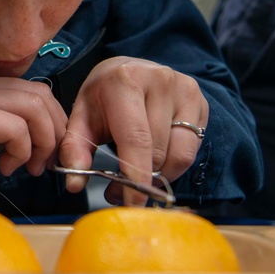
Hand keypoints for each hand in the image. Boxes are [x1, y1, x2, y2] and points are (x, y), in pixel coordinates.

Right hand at [0, 74, 66, 220]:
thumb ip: (11, 128)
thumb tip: (49, 134)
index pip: (36, 90)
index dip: (53, 121)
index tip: (49, 153)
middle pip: (40, 94)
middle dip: (53, 132)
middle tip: (43, 162)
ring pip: (32, 107)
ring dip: (40, 142)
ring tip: (26, 166)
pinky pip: (15, 128)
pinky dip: (21, 151)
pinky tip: (4, 168)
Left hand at [60, 56, 207, 205]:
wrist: (128, 70)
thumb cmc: (104, 97)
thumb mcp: (82, 118)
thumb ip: (74, 150)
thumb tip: (74, 184)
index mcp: (125, 81)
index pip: (136, 139)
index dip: (135, 175)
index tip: (131, 203)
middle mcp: (160, 80)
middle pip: (159, 151)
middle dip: (141, 179)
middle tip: (120, 190)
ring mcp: (185, 90)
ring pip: (180, 154)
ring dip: (160, 174)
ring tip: (139, 173)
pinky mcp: (200, 101)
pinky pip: (193, 149)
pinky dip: (174, 163)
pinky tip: (157, 156)